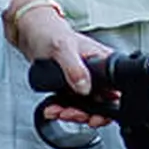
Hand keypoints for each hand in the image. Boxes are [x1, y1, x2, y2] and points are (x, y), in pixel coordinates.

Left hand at [12, 9, 112, 126]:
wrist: (31, 33)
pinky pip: (71, 104)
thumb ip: (74, 68)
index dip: (108, 108)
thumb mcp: (62, 47)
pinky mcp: (71, 86)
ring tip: (58, 111)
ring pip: (86, 107)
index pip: (116, 90)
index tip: (93, 116)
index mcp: (103, 60)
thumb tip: (85, 87)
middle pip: (102, 104)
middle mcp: (97, 72)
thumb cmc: (49, 32)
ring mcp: (84, 80)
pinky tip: (52, 108)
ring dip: (71, 113)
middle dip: (86, 114)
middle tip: (71, 113)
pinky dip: (61, 110)